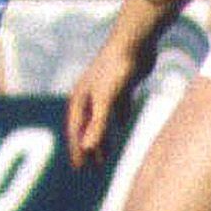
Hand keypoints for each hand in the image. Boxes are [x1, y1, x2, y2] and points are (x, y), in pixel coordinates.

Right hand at [66, 31, 151, 164]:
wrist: (134, 42)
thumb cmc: (116, 70)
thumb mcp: (106, 100)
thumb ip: (97, 125)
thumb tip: (87, 148)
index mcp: (81, 99)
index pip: (76, 130)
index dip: (77, 149)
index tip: (79, 168)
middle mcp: (89, 95)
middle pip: (86, 127)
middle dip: (87, 147)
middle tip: (90, 168)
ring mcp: (104, 89)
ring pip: (100, 119)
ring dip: (101, 136)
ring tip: (106, 154)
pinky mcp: (120, 84)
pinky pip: (115, 106)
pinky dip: (117, 118)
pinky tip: (122, 124)